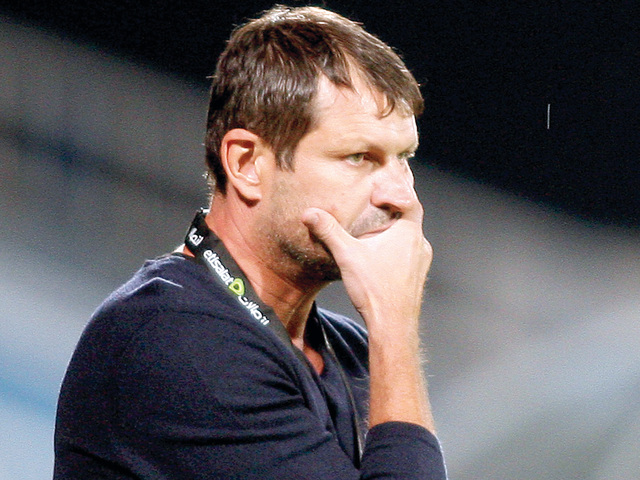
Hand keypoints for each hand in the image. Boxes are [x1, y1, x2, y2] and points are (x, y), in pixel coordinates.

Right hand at [303, 197, 434, 429]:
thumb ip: (329, 231)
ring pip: (409, 238)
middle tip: (370, 210)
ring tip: (371, 234)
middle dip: (390, 212)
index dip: (394, 193)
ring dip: (392, 232)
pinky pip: (409, 255)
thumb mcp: (347, 255)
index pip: (410, 200)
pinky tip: (377, 258)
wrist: (393, 327)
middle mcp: (420, 246)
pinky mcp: (416, 278)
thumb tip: (310, 214)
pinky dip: (395, 249)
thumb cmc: (376, 291)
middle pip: (409, 218)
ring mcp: (421, 263)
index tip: (375, 198)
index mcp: (409, 234)